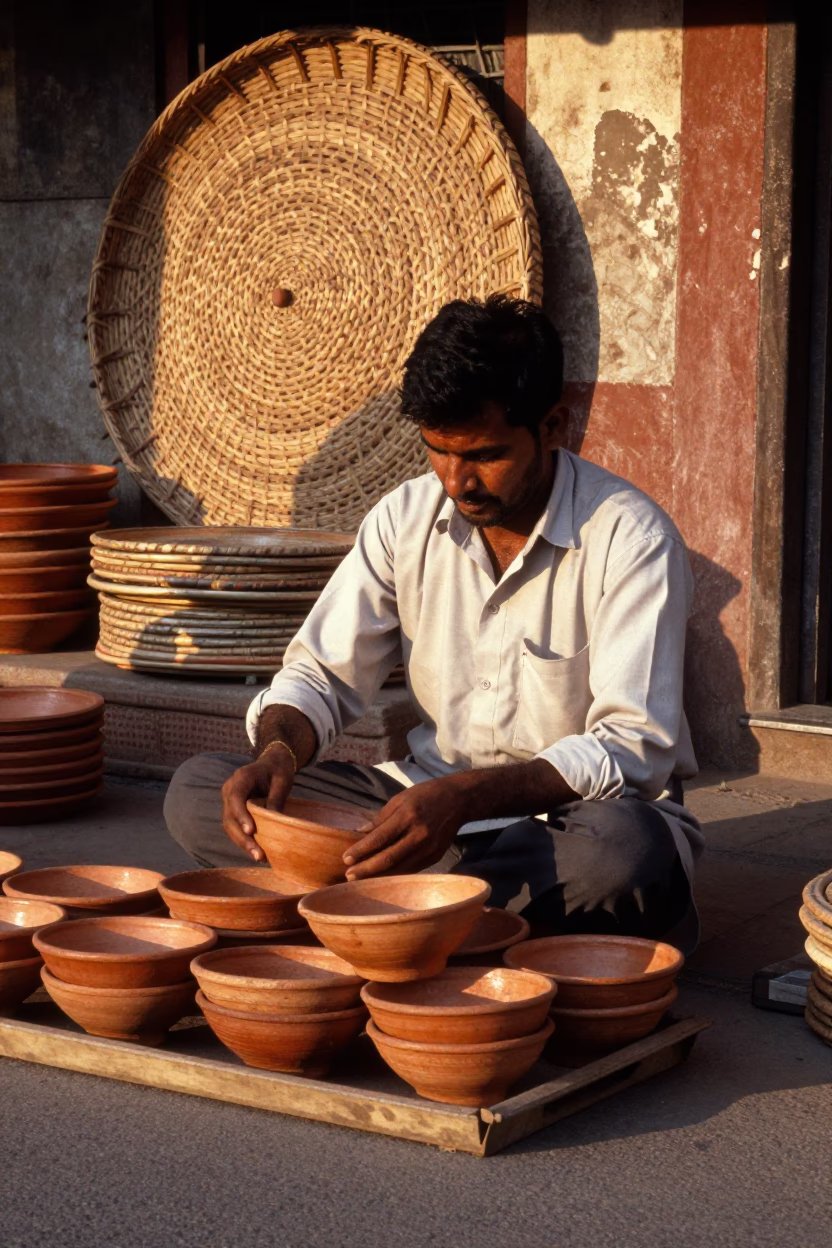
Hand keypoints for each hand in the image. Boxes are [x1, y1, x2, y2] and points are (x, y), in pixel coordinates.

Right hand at [221, 753, 293, 861]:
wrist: (272, 765)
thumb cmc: (278, 771)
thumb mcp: (282, 781)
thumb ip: (276, 799)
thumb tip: (275, 822)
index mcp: (241, 778)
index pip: (236, 798)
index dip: (241, 815)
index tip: (250, 831)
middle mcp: (229, 789)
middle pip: (230, 817)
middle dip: (242, 837)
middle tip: (258, 854)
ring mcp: (228, 801)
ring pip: (229, 826)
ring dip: (242, 843)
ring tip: (259, 857)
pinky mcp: (232, 811)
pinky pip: (234, 827)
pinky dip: (243, 840)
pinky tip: (256, 852)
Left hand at [342, 779, 465, 879]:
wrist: (458, 800)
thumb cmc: (425, 795)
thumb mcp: (400, 799)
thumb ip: (380, 818)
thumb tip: (360, 834)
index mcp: (407, 816)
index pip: (379, 838)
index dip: (360, 850)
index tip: (345, 859)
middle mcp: (419, 834)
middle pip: (388, 858)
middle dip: (366, 869)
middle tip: (348, 876)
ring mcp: (429, 848)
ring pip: (399, 868)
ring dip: (378, 876)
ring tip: (360, 880)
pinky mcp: (435, 857)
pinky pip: (411, 869)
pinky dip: (394, 874)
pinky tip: (381, 877)